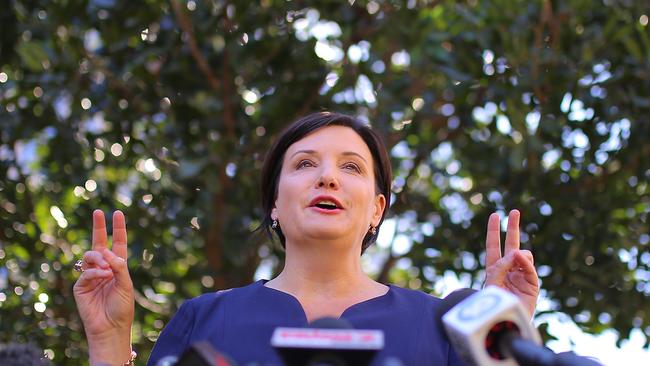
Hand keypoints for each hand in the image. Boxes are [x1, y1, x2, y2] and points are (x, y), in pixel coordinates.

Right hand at [73, 210, 133, 364]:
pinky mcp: (80, 286)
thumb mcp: (126, 284)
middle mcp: (104, 268)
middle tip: (98, 212)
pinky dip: (95, 273)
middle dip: (99, 227)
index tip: (117, 213)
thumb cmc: (122, 307)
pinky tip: (101, 277)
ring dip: (99, 258)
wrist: (111, 327)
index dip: (117, 229)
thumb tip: (106, 252)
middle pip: (99, 243)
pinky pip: (86, 272)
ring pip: (91, 256)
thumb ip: (119, 266)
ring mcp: (91, 276)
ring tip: (106, 269)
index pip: (118, 243)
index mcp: (118, 267)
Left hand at [484, 209, 538, 317]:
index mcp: (494, 268)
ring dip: (518, 254)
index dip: (494, 231)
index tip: (495, 216)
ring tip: (515, 259)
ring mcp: (521, 275)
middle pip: (511, 243)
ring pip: (523, 255)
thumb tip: (518, 253)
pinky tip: (521, 259)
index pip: (493, 245)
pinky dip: (525, 263)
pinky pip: (529, 268)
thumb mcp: (491, 282)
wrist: (506, 323)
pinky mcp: (532, 284)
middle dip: (513, 227)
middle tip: (514, 211)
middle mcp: (508, 269)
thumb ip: (501, 266)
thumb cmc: (495, 305)